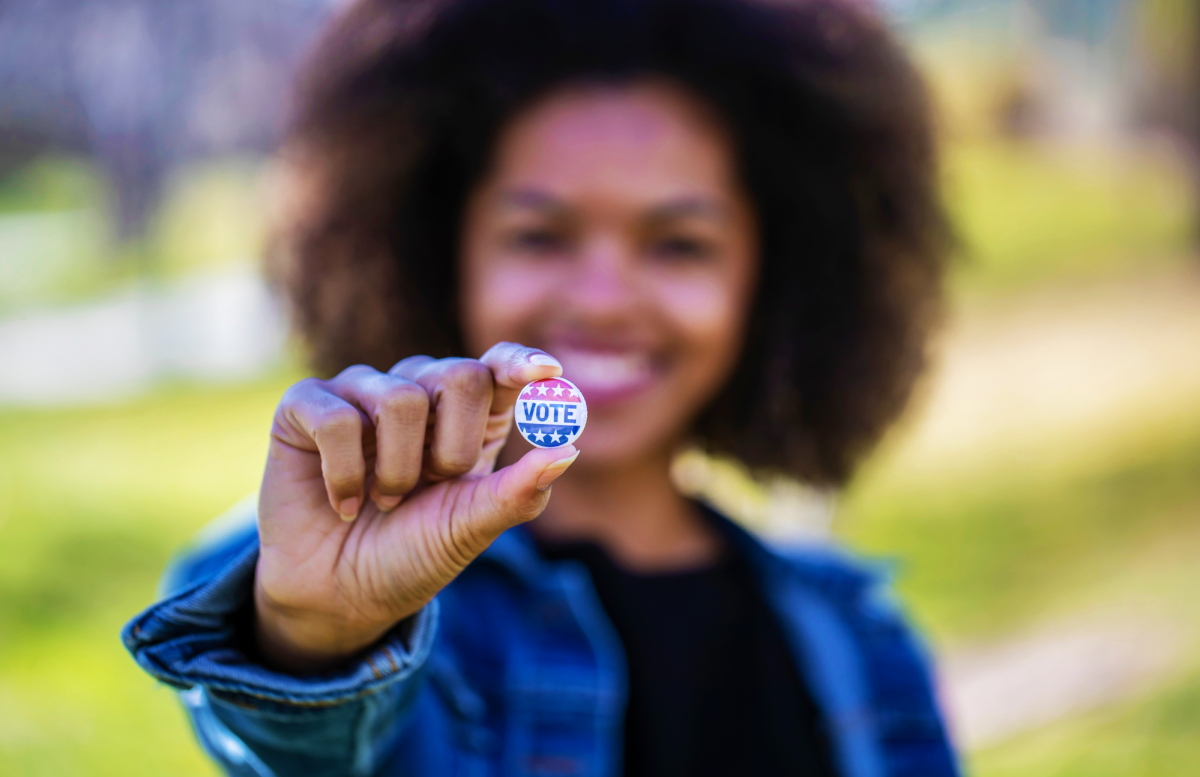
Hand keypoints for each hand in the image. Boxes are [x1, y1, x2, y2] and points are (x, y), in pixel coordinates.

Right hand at [254, 342, 576, 671]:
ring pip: (399, 399)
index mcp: (468, 415)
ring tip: (384, 502)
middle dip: (452, 447)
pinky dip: (346, 475)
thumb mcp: (471, 527)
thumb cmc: (413, 555)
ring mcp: (361, 392)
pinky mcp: (306, 406)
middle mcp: (418, 391)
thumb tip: (569, 449)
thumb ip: (519, 491)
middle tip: (430, 487)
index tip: (546, 372)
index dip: (520, 362)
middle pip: (459, 374)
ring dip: (397, 472)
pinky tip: (345, 502)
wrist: (340, 596)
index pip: (498, 365)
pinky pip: (338, 418)